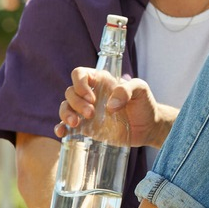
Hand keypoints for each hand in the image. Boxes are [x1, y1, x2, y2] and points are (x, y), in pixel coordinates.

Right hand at [55, 67, 173, 146]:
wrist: (148, 127)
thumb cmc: (144, 104)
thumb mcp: (141, 90)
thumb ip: (127, 90)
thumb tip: (109, 105)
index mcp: (101, 82)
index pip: (80, 74)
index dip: (80, 84)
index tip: (91, 98)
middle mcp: (90, 95)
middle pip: (70, 92)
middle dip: (76, 103)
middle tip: (91, 113)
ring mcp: (85, 111)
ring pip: (65, 107)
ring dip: (66, 114)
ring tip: (76, 123)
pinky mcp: (86, 127)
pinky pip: (65, 125)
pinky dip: (60, 128)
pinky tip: (62, 132)